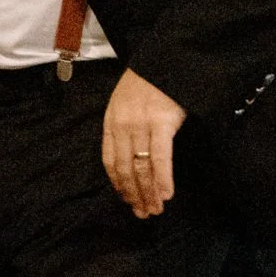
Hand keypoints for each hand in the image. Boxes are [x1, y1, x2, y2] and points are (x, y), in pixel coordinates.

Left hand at [102, 68, 186, 217]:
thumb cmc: (148, 84)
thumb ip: (124, 129)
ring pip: (141, 167)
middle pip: (125, 169)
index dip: (119, 185)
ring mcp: (140, 124)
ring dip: (149, 193)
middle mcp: (122, 125)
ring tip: (155, 210)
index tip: (127, 201)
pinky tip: (166, 195)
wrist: (165, 62)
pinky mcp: (161, 123)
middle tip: (143, 214)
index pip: (109, 162)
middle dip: (134, 194)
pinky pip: (160, 157)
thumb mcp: (125, 104)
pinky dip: (162, 179)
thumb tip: (130, 159)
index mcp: (111, 122)